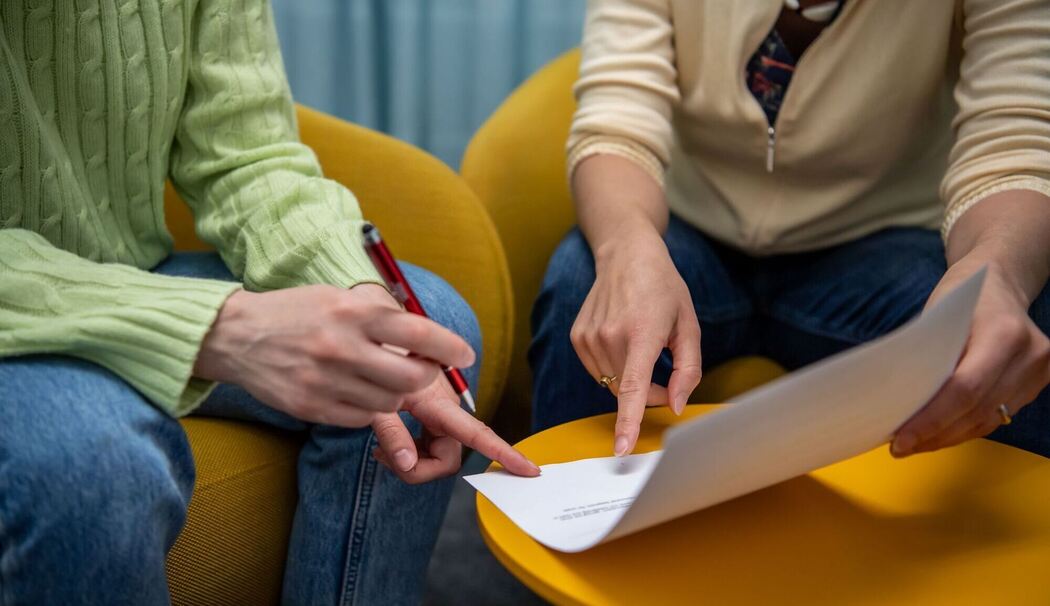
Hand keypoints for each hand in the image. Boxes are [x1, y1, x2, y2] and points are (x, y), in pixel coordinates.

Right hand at [194, 283, 474, 427]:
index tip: (465, 355)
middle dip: (426, 376)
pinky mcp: (311, 407)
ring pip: (390, 402)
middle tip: (423, 369)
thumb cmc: (296, 312)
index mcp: (351, 312)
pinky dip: (370, 408)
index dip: (449, 346)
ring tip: (381, 376)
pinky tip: (356, 389)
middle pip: (412, 377)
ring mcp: (325, 381)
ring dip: (397, 393)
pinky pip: (362, 418)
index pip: (417, 332)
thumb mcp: (339, 299)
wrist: (235, 335)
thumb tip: (429, 339)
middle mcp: (340, 347)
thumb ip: (381, 317)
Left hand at [370, 377, 540, 482]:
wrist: (381, 345)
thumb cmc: (381, 368)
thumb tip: (406, 465)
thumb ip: (392, 434)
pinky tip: (387, 443)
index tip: (530, 469)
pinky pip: (428, 450)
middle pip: (446, 461)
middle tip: (380, 456)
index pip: (478, 434)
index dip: (505, 453)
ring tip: (380, 448)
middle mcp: (447, 413)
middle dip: (417, 469)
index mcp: (440, 405)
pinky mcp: (433, 419)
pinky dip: (409, 452)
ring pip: (435, 458)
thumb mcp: (378, 403)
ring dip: (409, 461)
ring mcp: (441, 417)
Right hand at [572, 229, 701, 456]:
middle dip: (650, 392)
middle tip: (665, 371)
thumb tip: (676, 405)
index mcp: (641, 332)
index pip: (632, 386)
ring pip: (612, 384)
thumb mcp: (689, 325)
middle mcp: (610, 336)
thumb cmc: (664, 289)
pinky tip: (623, 340)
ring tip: (642, 347)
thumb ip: (688, 369)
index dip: (628, 420)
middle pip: (628, 390)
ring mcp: (589, 337)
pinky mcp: (577, 338)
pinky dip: (614, 367)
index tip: (622, 448)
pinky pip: (599, 371)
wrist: (626, 256)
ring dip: (631, 379)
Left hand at [892, 262, 1049, 455]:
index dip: (931, 420)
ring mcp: (1040, 371)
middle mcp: (1030, 355)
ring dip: (948, 436)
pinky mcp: (1039, 383)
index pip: (965, 389)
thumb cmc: (960, 296)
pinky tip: (939, 433)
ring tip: (914, 443)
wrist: (999, 283)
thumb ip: (925, 359)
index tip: (900, 440)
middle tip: (899, 447)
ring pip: (988, 420)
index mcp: (1004, 333)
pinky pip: (997, 416)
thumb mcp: (936, 317)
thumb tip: (896, 405)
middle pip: (977, 410)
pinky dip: (965, 427)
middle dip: (934, 434)